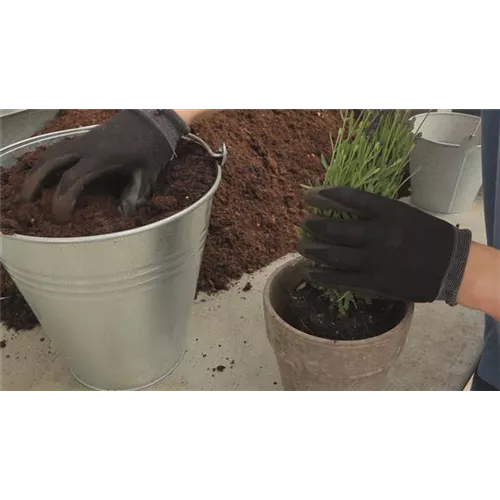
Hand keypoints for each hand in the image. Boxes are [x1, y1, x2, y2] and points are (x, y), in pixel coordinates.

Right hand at [21, 109, 189, 223]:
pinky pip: (59, 147)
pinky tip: (46, 172)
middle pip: (51, 163)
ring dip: (38, 169)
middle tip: (27, 200)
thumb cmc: (151, 147)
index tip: (60, 218)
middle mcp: (86, 147)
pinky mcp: (84, 137)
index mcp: (101, 158)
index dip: (61, 201)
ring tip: (30, 188)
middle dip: (35, 182)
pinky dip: (48, 160)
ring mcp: (83, 140)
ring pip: (51, 152)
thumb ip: (135, 192)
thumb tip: (125, 212)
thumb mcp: (147, 173)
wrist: (152, 120)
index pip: (71, 181)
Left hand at [297, 186, 472, 304]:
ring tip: (301, 245)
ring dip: (312, 249)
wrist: (452, 266)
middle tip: (304, 223)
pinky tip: (309, 271)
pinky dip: (321, 275)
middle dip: (314, 225)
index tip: (308, 195)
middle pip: (335, 228)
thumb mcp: (404, 213)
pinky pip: (340, 279)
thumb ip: (376, 212)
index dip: (324, 195)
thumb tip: (341, 209)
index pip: (348, 198)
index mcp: (388, 211)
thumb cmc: (428, 236)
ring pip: (333, 255)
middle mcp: (379, 234)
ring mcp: (374, 260)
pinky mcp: (374, 283)